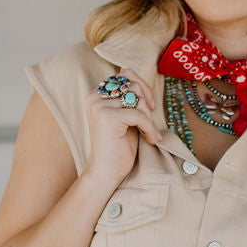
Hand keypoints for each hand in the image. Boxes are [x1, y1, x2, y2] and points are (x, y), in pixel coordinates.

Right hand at [83, 67, 162, 184]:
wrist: (106, 172)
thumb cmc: (118, 145)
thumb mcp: (124, 115)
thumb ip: (128, 97)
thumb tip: (140, 81)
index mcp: (96, 94)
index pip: (125, 74)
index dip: (142, 86)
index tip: (150, 105)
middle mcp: (95, 97)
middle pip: (133, 85)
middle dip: (147, 102)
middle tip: (149, 122)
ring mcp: (100, 106)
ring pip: (137, 99)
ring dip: (149, 117)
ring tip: (149, 132)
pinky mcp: (109, 118)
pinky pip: (139, 115)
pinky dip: (150, 127)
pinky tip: (152, 139)